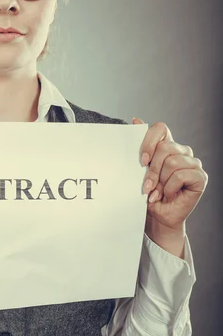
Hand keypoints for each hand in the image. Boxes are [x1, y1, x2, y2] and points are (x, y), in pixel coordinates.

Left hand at [133, 118, 207, 232]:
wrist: (157, 215)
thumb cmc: (148, 192)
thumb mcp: (139, 169)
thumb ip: (140, 146)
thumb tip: (135, 119)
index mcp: (167, 145)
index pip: (160, 128)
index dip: (149, 141)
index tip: (141, 161)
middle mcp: (182, 151)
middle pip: (165, 147)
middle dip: (152, 170)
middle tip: (147, 185)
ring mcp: (193, 163)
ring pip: (172, 162)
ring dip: (160, 181)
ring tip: (158, 192)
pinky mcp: (200, 176)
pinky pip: (180, 175)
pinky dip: (170, 188)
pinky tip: (169, 195)